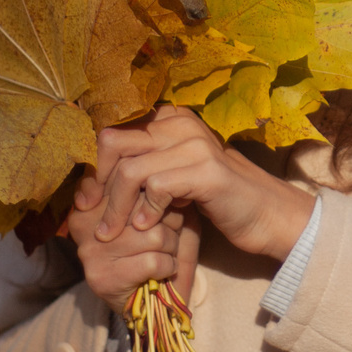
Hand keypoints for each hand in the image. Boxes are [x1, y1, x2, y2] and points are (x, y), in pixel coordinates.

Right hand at [66, 168, 200, 311]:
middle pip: (144, 205)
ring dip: (171, 247)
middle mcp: (83, 222)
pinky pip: (153, 260)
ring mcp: (89, 251)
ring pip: (153, 235)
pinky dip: (169, 267)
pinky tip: (163, 272)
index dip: (158, 198)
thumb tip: (156, 175)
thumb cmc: (158, 248)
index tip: (161, 214)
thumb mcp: (159, 211)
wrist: (151, 303)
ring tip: (165, 255)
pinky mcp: (101, 277)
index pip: (131, 180)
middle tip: (166, 240)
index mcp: (91, 200)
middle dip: (168, 222)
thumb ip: (152, 188)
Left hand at [88, 106, 315, 262]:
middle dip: (97, 183)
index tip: (85, 200)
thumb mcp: (173, 176)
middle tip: (92, 215)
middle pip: (113, 143)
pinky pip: (156, 187)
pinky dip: (146, 212)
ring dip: (116, 207)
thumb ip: (142, 167)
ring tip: (113, 233)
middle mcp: (180, 123)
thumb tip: (90, 181)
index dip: (94, 166)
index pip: (113, 131)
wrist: (266, 214)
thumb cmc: (214, 198)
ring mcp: (195, 144)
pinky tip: (149, 227)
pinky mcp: (206, 171)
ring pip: (130, 170)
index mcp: (170, 118)